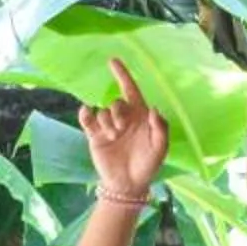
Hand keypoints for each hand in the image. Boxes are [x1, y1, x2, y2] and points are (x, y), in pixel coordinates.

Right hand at [81, 56, 168, 194]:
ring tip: (112, 137)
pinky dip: (85, 114)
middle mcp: (123, 118)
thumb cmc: (147, 165)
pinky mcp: (95, 136)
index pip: (131, 90)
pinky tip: (87, 113)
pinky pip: (87, 119)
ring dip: (107, 122)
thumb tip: (153, 108)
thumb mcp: (160, 148)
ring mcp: (108, 127)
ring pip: (103, 112)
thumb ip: (160, 127)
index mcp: (140, 116)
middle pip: (116, 102)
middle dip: (118, 112)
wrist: (128, 184)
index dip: (123, 75)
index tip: (113, 61)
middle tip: (121, 129)